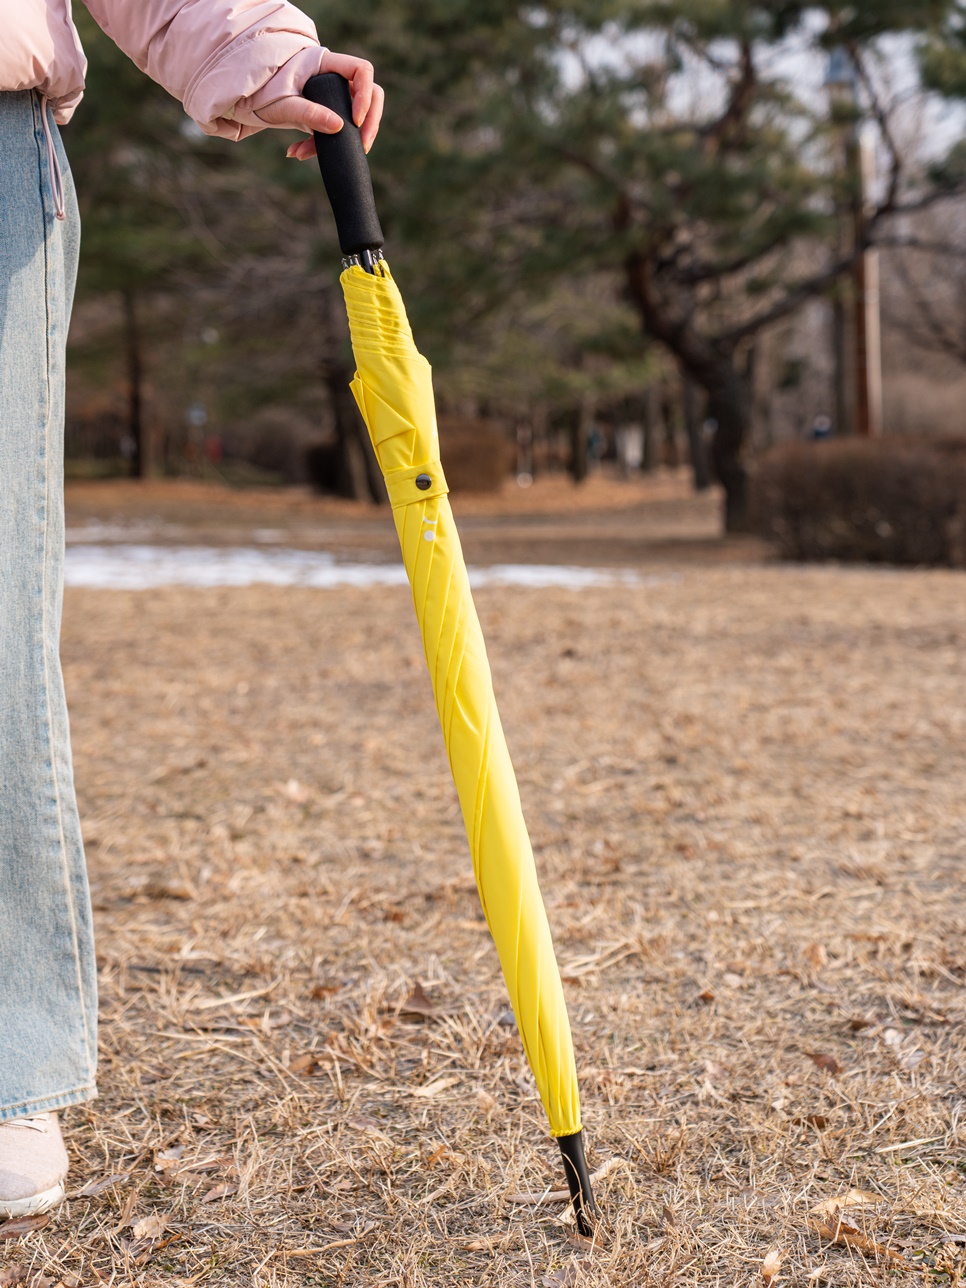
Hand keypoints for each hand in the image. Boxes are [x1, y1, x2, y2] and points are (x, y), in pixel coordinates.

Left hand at [256, 51, 383, 155]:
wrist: (249, 98)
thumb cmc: (263, 93)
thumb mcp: (284, 105)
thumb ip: (308, 113)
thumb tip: (339, 127)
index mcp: (325, 63)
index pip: (361, 70)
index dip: (365, 95)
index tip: (354, 121)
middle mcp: (335, 76)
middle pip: (371, 93)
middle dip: (370, 121)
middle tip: (362, 146)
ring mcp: (334, 94)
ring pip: (361, 113)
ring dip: (355, 136)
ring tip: (337, 155)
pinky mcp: (329, 112)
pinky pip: (342, 128)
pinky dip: (330, 144)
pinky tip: (303, 153)